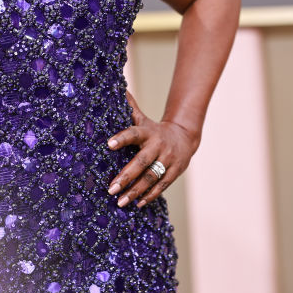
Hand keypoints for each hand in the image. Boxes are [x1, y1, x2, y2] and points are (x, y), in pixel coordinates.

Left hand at [106, 91, 198, 207]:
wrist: (184, 137)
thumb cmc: (154, 130)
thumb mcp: (143, 119)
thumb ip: (129, 108)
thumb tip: (117, 88)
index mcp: (148, 132)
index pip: (133, 133)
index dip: (122, 138)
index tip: (108, 144)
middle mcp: (158, 146)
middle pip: (141, 162)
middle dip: (125, 176)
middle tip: (110, 189)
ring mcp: (168, 160)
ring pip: (151, 178)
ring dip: (135, 191)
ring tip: (120, 202)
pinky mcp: (174, 173)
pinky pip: (161, 186)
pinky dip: (149, 196)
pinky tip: (136, 204)